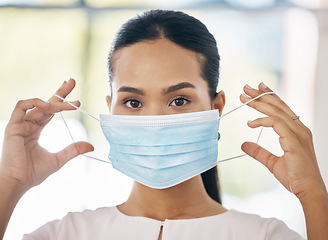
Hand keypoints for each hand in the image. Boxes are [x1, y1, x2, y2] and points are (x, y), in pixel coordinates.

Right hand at [0, 79, 93, 191]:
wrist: (19, 182)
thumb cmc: (34, 173)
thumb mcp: (59, 159)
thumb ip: (73, 150)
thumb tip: (91, 146)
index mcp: (36, 130)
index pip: (51, 111)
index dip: (63, 103)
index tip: (78, 101)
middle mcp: (28, 124)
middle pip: (46, 103)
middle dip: (59, 92)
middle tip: (73, 82)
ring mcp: (20, 124)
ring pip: (38, 105)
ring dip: (53, 101)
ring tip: (68, 102)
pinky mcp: (13, 126)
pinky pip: (21, 107)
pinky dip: (34, 103)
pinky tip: (48, 105)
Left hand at [240, 82, 326, 200]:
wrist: (308, 191)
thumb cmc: (295, 177)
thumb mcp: (272, 162)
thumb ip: (259, 152)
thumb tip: (244, 145)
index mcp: (297, 131)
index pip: (283, 108)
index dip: (270, 96)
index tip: (258, 88)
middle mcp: (299, 129)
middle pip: (278, 106)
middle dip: (261, 95)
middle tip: (245, 88)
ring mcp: (298, 134)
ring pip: (277, 112)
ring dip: (259, 103)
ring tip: (244, 99)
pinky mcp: (294, 141)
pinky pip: (276, 124)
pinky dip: (262, 120)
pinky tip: (250, 123)